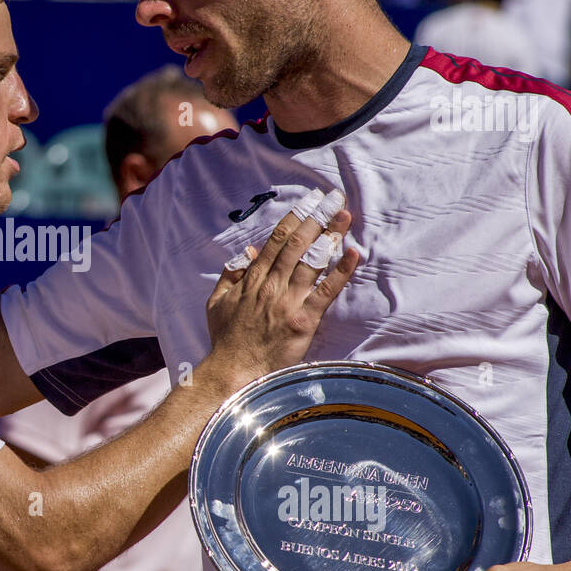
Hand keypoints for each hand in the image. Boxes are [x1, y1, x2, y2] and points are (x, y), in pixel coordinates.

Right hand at [204, 198, 357, 392]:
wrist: (234, 372)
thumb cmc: (226, 340)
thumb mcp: (217, 302)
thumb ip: (231, 274)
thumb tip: (248, 251)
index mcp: (252, 279)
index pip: (276, 240)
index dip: (295, 218)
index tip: (309, 202)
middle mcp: (271, 285)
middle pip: (297, 243)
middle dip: (317, 217)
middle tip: (333, 198)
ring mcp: (288, 301)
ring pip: (311, 260)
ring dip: (330, 235)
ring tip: (344, 214)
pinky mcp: (303, 320)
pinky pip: (326, 291)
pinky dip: (341, 272)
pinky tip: (354, 254)